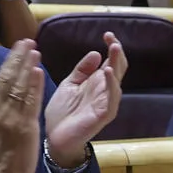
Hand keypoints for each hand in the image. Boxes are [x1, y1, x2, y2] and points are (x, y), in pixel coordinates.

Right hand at [0, 42, 44, 172]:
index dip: (10, 61)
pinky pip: (29, 103)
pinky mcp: (23, 127)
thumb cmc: (2, 150)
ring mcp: (10, 118)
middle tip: (27, 40)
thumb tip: (7, 87)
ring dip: (26, 66)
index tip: (18, 46)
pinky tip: (37, 72)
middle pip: (8, 78)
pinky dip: (33, 86)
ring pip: (18, 87)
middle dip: (17, 58)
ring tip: (34, 50)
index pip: (1, 79)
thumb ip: (2, 106)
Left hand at [45, 32, 127, 166]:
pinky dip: (111, 84)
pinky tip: (106, 71)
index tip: (106, 34)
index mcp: (98, 83)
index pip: (111, 61)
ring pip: (117, 81)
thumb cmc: (62, 112)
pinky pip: (111, 98)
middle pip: (118, 68)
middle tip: (112, 40)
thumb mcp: (70, 85)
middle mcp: (105, 91)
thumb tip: (96, 53)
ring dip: (116, 64)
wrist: (54, 138)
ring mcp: (106, 103)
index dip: (112, 47)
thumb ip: (81, 70)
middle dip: (117, 53)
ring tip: (114, 49)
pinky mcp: (103, 114)